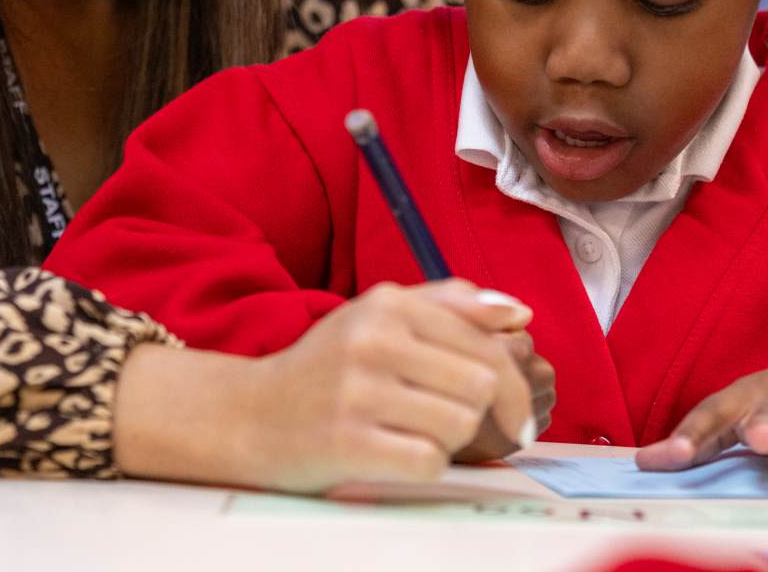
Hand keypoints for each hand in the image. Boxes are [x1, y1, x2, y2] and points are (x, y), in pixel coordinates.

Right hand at [239, 280, 535, 491]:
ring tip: (412, 431)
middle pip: (481, 386)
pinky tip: (394, 453)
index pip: (486, 343)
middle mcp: (372, 339)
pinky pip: (429, 462)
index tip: (517, 413)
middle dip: (475, 411)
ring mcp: (357, 391)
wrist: (250, 414)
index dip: (514, 385)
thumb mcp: (378, 316)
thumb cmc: (326, 367)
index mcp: (388, 303)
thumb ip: (450, 306)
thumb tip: (518, 313)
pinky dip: (422, 464)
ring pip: (460, 425)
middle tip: (444, 419)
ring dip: (448, 439)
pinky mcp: (347, 442)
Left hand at [635, 360, 767, 489]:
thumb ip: (693, 439)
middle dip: (762, 426)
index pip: (712, 412)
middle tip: (755, 439)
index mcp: (741, 397)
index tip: (672, 455)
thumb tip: (642, 463)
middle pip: (767, 413)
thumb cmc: (766, 407)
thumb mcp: (731, 414)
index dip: (691, 433)